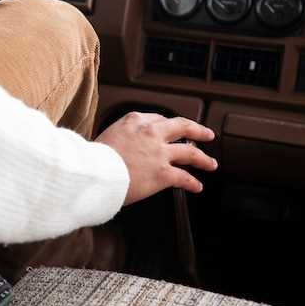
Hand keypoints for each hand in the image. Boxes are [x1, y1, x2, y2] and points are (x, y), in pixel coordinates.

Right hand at [95, 112, 217, 204]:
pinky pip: (184, 178)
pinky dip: (193, 183)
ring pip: (190, 152)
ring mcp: (160, 153)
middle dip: (198, 130)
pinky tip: (197, 187)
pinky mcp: (163, 173)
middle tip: (206, 134)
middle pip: (183, 127)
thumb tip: (124, 143)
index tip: (173, 129)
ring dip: (203, 158)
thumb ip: (121, 135)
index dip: (169, 125)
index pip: (159, 119)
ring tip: (210, 163)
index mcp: (136, 121)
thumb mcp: (107, 135)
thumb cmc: (94, 157)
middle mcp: (151, 133)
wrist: (94, 172)